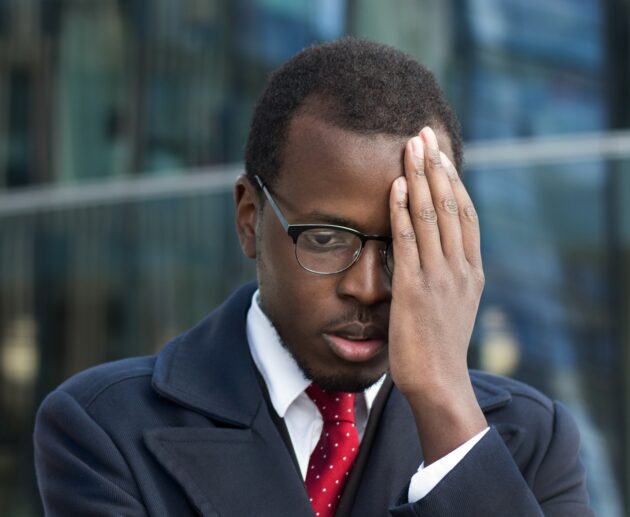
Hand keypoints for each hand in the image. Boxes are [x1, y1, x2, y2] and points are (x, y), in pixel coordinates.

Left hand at [388, 126, 486, 463]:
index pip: (464, 213)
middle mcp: (460, 267)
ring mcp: (439, 277)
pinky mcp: (416, 289)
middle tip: (424, 133)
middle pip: (450, 205)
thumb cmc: (438, 345)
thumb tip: (427, 250)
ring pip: (432, 216)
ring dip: (420, 178)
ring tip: (411, 146)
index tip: (440, 152)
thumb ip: (445, 274)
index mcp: (471, 270)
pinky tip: (395, 186)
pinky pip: (408, 241)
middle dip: (436, 166)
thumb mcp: (452, 304)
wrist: (438, 382)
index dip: (452, 180)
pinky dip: (402, 211)